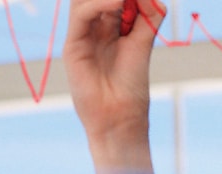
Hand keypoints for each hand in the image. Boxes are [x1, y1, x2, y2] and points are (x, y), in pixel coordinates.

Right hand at [64, 0, 166, 135]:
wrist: (120, 115)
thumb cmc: (132, 84)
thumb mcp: (145, 41)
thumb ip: (149, 14)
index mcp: (110, 23)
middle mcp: (93, 25)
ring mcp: (82, 34)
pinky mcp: (73, 46)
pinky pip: (81, 14)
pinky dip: (99, 3)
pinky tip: (118, 2)